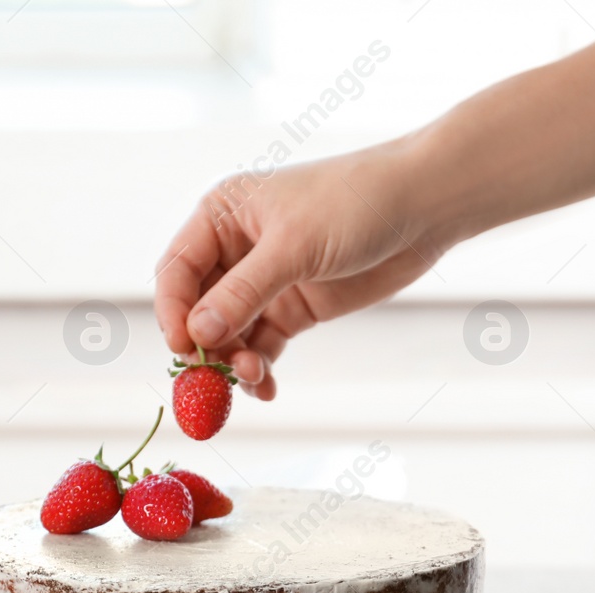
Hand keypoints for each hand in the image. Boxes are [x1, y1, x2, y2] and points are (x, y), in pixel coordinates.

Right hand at [153, 144, 445, 398]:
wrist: (421, 208)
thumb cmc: (354, 203)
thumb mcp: (294, 246)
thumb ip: (243, 293)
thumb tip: (198, 335)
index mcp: (222, 216)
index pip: (177, 270)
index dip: (173, 311)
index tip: (183, 349)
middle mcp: (236, 249)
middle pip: (198, 309)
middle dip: (205, 346)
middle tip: (216, 380)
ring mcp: (265, 282)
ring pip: (229, 334)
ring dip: (234, 361)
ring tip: (256, 376)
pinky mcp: (293, 308)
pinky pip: (261, 346)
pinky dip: (259, 368)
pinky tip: (266, 387)